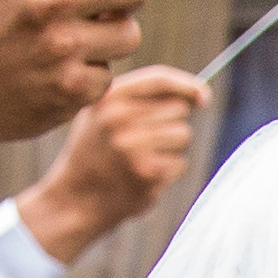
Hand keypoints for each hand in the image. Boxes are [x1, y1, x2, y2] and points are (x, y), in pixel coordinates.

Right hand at [14, 62, 210, 258]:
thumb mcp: (101, 113)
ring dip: (172, 148)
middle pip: (178, 108)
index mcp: (109, 98)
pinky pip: (179, 163)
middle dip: (171, 123)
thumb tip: (197, 94)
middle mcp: (120, 118)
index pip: (160, 79)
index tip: (202, 96)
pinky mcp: (147, 172)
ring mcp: (133, 145)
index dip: (188, 85)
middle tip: (147, 140)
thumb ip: (139, 97)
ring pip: (183, 134)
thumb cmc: (94, 152)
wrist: (75, 199)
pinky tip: (144, 176)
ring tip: (143, 158)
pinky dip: (168, 171)